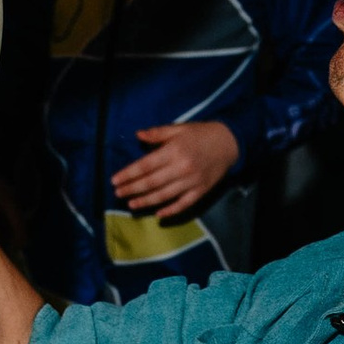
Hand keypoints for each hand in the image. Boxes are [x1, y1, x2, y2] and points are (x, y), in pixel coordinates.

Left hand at [110, 119, 238, 218]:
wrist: (228, 143)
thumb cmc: (199, 134)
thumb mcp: (178, 129)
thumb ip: (157, 133)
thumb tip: (138, 135)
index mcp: (173, 151)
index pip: (145, 166)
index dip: (128, 174)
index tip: (115, 180)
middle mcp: (181, 168)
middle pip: (151, 182)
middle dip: (132, 189)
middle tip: (118, 193)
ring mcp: (191, 182)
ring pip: (164, 195)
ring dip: (146, 201)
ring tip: (131, 204)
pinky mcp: (201, 191)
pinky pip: (184, 204)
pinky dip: (171, 210)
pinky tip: (158, 214)